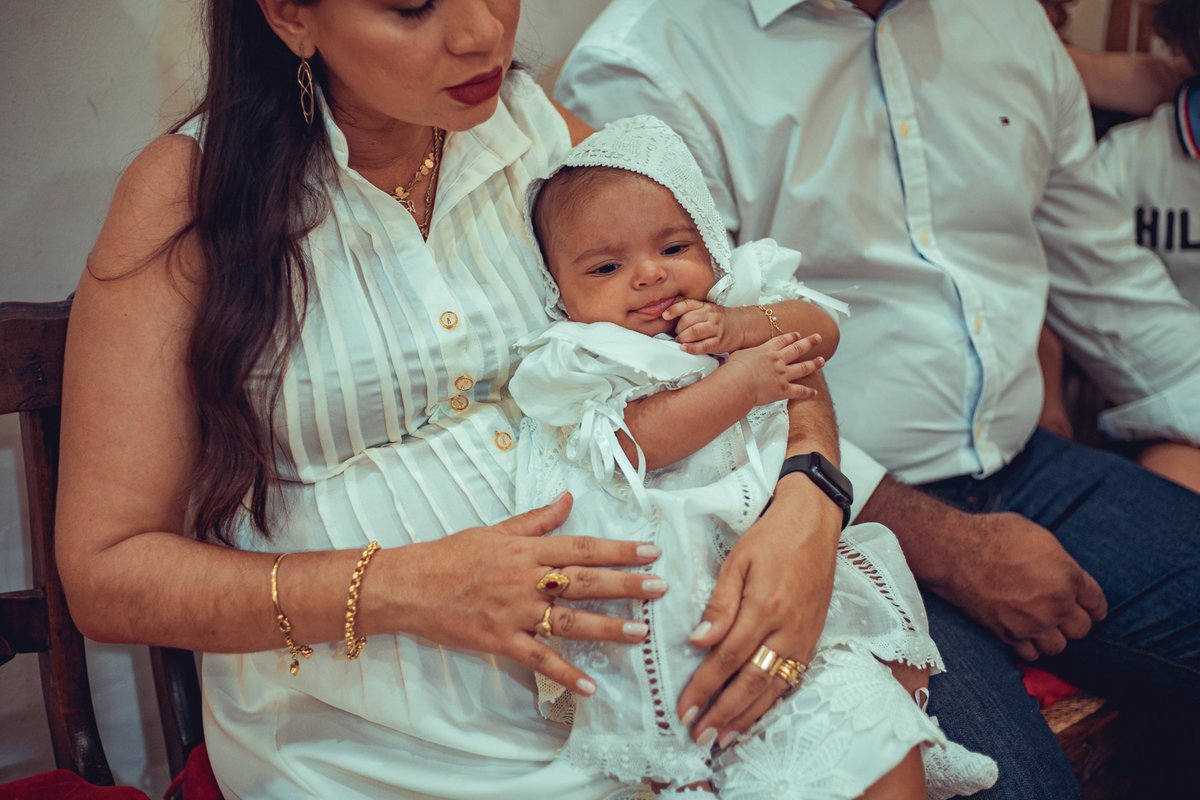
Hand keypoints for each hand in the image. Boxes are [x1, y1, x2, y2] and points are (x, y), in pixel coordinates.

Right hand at [393, 492, 666, 694]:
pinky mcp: (500, 641)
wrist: (408, 585)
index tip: (650, 552)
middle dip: (625, 586)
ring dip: (607, 629)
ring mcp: (514, 613)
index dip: (618, 550)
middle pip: (584, 582)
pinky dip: (564, 674)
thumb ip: (537, 519)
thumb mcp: (496, 530)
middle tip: (660, 589)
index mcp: (526, 551)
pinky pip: (538, 660)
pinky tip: (591, 687)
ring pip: (568, 622)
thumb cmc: (451, 555)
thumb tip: (569, 498)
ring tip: (640, 634)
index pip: (582, 547)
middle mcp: (525, 580)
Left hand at [667, 299, 749, 354]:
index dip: (674, 310)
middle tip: (678, 334)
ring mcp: (715, 329)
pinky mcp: (719, 342)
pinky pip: (703, 345)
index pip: (687, 304)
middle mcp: (710, 315)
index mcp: (705, 306)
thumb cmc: (718, 320)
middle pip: (687, 320)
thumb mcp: (706, 310)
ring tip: (681, 341)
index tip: (665, 315)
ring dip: (683, 339)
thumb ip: (690, 312)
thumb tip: (668, 318)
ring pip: (694, 332)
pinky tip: (685, 348)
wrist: (741, 326)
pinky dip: (691, 348)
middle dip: (678, 329)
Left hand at [676, 475, 841, 747]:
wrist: (815, 524)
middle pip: (751, 682)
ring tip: (722, 738)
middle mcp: (787, 629)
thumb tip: (699, 640)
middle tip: (698, 736)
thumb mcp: (737, 560)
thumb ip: (720, 603)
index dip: (704, 687)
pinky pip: (791, 679)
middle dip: (722, 713)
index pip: (727, 658)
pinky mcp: (813, 639)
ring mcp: (803, 637)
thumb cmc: (771, 537)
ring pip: (773, 688)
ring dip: (746, 716)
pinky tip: (753, 716)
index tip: (683, 709)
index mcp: (764, 607)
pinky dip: (771, 703)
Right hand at [724, 332, 823, 406]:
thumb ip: (742, 354)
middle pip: (797, 349)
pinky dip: (808, 393)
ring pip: (803, 367)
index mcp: (766, 351)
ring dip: (814, 363)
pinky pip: (799, 391)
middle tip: (818, 338)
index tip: (797, 335)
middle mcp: (777, 360)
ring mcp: (782, 374)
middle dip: (809, 342)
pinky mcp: (783, 389)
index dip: (791, 337)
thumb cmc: (734, 370)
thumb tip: (737, 355)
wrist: (738, 383)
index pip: (782, 341)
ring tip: (822, 360)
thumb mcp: (737, 355)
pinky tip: (814, 393)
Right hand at [938, 512, 1106, 660]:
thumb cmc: (992, 536)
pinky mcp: (1009, 635)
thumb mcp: (1038, 537)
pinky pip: (1031, 655)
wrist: (954, 551)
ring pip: (1058, 646)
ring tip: (1040, 624)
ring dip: (1051, 636)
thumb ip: (1059, 562)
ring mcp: (1033, 623)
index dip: (1093, 605)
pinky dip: (1029, 646)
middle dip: (1072, 620)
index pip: (1097, 603)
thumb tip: (1064, 573)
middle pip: (1081, 629)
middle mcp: (1056, 604)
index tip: (1089, 608)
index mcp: (1068, 575)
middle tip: (1059, 612)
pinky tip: (1022, 633)